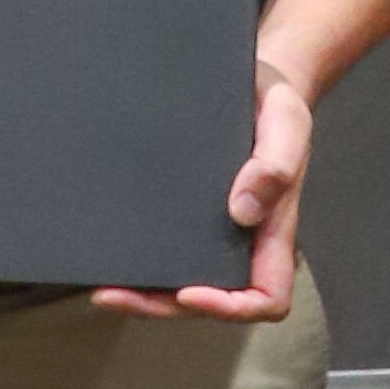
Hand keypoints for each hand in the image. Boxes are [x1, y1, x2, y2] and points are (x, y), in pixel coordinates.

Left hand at [103, 59, 312, 322]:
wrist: (251, 80)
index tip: (189, 291)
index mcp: (273, 229)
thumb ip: (275, 164)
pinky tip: (109, 256)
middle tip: (114, 295)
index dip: (230, 308)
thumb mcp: (286, 122)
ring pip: (183, 285)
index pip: (266, 297)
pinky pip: (167, 251)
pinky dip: (140, 263)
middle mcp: (241, 240)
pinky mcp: (186, 214)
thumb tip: (241, 212)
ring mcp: (213, 231)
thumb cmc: (273, 103)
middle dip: (163, 306)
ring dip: (145, 295)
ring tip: (103, 288)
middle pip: (212, 301)